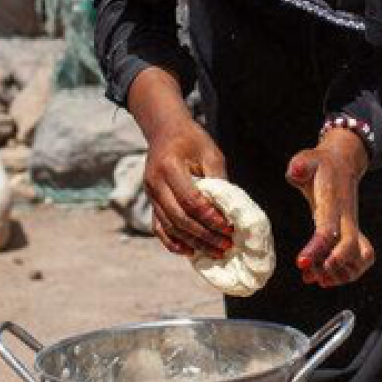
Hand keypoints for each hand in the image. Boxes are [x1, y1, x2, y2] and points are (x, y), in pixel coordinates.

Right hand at [143, 113, 233, 258]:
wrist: (164, 130)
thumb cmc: (192, 139)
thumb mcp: (210, 153)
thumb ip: (218, 180)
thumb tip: (230, 212)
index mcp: (169, 167)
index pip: (191, 201)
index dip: (211, 218)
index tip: (229, 228)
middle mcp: (155, 183)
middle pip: (179, 218)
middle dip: (204, 236)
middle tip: (225, 245)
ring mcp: (150, 193)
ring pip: (170, 226)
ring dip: (193, 242)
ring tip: (215, 251)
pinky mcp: (151, 201)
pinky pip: (159, 227)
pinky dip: (173, 242)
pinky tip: (189, 251)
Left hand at [286, 129, 373, 287]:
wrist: (341, 163)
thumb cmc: (319, 164)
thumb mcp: (306, 159)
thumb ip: (300, 165)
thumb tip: (296, 172)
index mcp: (333, 201)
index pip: (328, 228)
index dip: (317, 248)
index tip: (301, 263)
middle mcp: (347, 216)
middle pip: (349, 246)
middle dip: (332, 266)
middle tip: (309, 275)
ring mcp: (353, 225)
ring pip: (359, 257)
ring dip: (340, 273)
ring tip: (315, 278)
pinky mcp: (353, 232)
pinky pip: (360, 258)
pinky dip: (347, 271)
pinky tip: (324, 276)